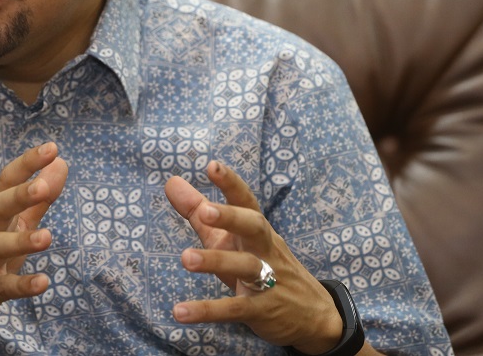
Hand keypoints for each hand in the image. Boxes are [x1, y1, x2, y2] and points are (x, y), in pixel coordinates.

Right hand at [0, 142, 67, 346]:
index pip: (6, 182)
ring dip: (20, 241)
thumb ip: (37, 201)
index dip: (27, 164)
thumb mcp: (10, 229)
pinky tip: (43, 283)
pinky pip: (1, 288)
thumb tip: (61, 164)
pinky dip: (21, 286)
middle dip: (20, 195)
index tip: (52, 147)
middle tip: (43, 186)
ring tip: (46, 237)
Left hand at [164, 162, 346, 353]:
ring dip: (216, 261)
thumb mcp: (229, 238)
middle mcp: (265, 249)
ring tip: (186, 259)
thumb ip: (198, 211)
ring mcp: (267, 280)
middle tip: (205, 212)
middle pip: (253, 227)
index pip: (246, 201)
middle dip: (231, 217)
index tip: (212, 166)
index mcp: (256, 229)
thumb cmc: (261, 264)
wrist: (312, 315)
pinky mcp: (262, 310)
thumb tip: (170, 181)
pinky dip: (208, 310)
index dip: (231, 183)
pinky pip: (235, 309)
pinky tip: (180, 312)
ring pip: (246, 267)